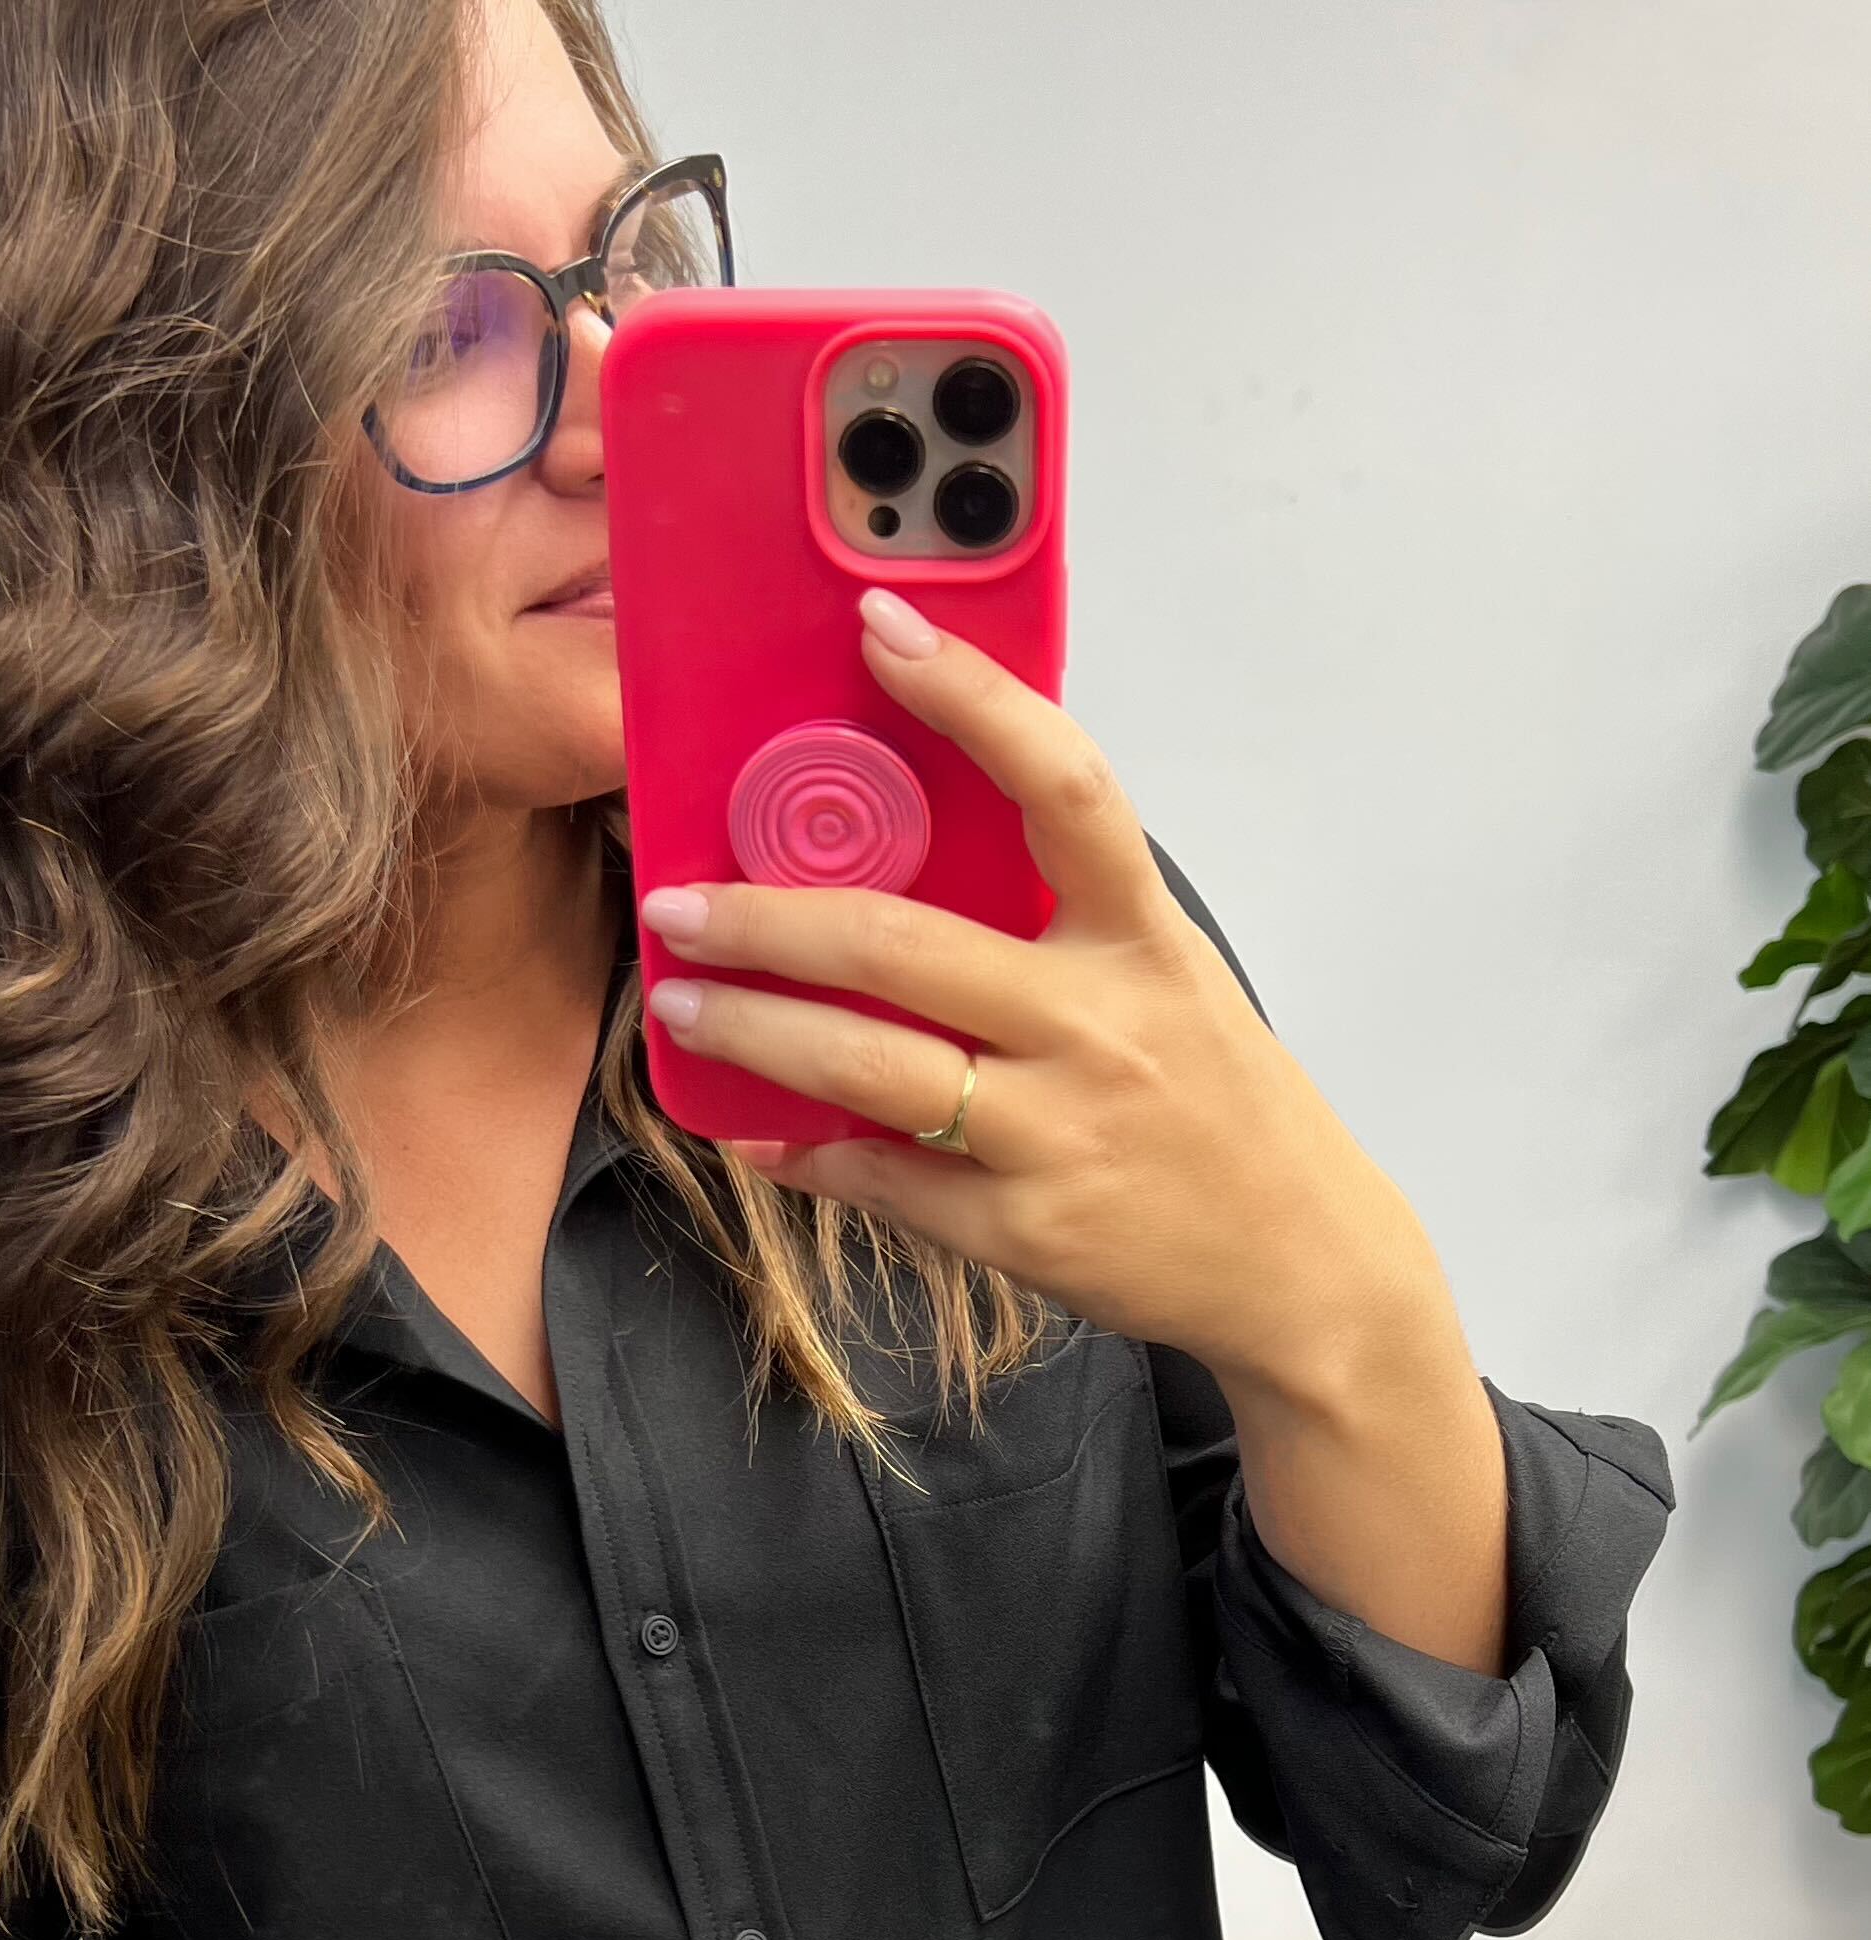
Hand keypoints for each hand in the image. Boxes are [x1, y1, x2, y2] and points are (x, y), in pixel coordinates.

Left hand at [638, 585, 1450, 1413]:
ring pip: (867, 1065)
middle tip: (681, 903)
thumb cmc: (1222, 1111)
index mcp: (1142, 939)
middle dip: (766, 920)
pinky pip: (887, 1178)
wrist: (1301, 1265)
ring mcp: (1059, 1131)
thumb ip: (1064, 925)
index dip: (973, 699)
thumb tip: (920, 860)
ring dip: (755, 1031)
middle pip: (901, 944)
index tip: (882, 630)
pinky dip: (810, 1154)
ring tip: (682, 1008)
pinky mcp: (1027, 1228)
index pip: (1062, 786)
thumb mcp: (1170, 985)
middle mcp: (1100, 1024)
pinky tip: (761, 1134)